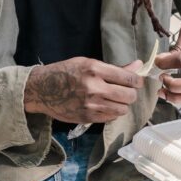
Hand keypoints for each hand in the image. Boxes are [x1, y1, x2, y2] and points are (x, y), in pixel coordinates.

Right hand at [24, 57, 143, 123]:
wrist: (41, 89)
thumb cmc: (65, 72)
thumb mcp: (88, 63)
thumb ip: (114, 68)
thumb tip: (138, 65)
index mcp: (95, 70)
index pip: (128, 78)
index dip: (137, 80)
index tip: (137, 81)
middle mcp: (94, 88)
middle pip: (129, 96)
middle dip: (131, 93)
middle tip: (126, 91)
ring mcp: (91, 105)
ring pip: (122, 109)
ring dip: (123, 104)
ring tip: (115, 99)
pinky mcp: (87, 118)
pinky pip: (111, 118)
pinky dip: (112, 112)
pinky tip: (105, 105)